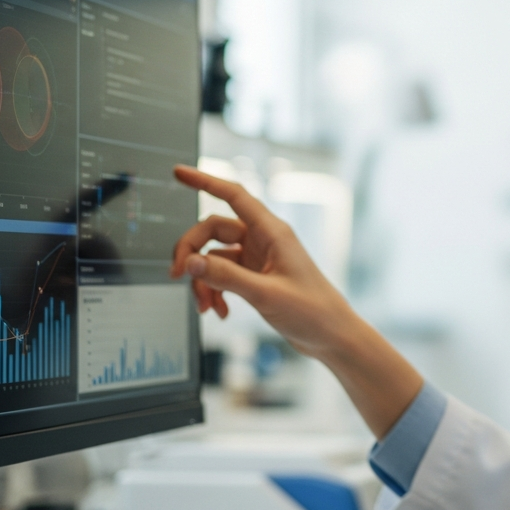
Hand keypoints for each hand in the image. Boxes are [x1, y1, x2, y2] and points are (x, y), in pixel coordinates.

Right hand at [170, 164, 422, 436]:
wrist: (332, 337)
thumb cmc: (312, 312)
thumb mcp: (265, 294)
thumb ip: (226, 277)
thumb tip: (190, 262)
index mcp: (272, 232)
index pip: (233, 195)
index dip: (204, 180)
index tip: (178, 172)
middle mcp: (264, 240)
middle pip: (213, 229)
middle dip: (192, 251)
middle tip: (177, 276)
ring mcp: (259, 258)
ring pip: (215, 255)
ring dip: (203, 280)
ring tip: (204, 307)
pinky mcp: (256, 277)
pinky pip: (223, 274)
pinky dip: (215, 291)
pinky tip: (219, 312)